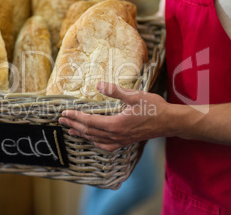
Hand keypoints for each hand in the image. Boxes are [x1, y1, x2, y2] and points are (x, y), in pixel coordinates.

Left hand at [59, 82, 174, 150]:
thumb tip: (98, 85)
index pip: (89, 121)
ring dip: (81, 134)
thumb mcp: (133, 96)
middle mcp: (115, 135)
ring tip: (70, 130)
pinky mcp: (125, 142)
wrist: (169, 122)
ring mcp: (120, 140)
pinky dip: (95, 142)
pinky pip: (106, 145)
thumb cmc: (153, 107)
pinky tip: (92, 140)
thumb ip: (114, 91)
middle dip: (74, 125)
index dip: (75, 117)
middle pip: (89, 131)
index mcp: (115, 124)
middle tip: (61, 120)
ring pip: (95, 139)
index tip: (64, 113)